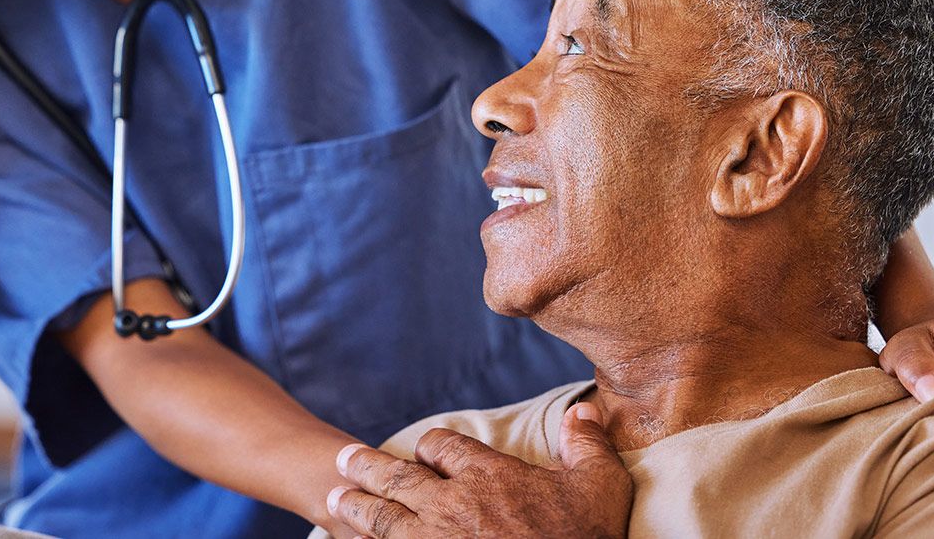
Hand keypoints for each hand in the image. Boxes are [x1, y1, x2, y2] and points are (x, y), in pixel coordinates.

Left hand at [325, 403, 631, 538]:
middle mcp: (452, 504)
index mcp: (487, 475)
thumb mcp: (600, 484)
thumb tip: (584, 407)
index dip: (432, 449)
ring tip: (333, 500)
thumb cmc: (588, 537)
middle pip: (398, 478)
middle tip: (344, 460)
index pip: (443, 447)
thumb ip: (587, 442)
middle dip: (368, 468)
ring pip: (382, 517)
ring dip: (355, 506)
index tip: (426, 453)